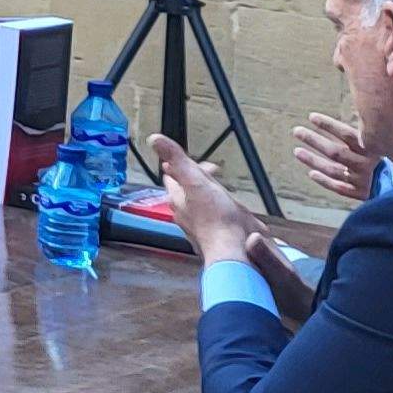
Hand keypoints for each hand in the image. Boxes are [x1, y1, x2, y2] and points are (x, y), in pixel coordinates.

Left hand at [150, 135, 262, 270]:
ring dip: (214, 197)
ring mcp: (199, 227)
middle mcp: (184, 214)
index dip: (187, 166)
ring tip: (226, 195)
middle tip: (215, 176)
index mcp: (178, 198)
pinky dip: (227, 214)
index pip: (172, 175)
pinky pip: (218, 221)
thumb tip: (154, 138)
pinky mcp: (214, 237)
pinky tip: (237, 216)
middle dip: (202, 181)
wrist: (234, 253)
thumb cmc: (217, 220)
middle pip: (188, 190)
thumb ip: (178, 160)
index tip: (206, 165)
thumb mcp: (197, 182)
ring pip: (203, 206)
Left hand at [289, 113, 373, 201]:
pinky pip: (339, 187)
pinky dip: (324, 181)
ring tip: (297, 151)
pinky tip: (311, 173)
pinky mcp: (361, 193)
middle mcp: (366, 164)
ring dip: (313, 160)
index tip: (311, 116)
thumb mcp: (381, 141)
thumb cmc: (392, 157)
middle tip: (297, 131)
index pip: (346, 134)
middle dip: (314, 140)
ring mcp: (362, 180)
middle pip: (335, 152)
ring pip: (333, 170)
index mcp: (372, 148)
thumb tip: (351, 109)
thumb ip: (365, 130)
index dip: (328, 125)